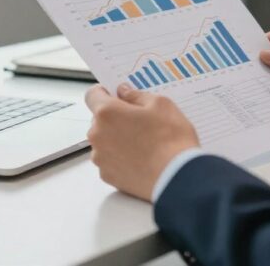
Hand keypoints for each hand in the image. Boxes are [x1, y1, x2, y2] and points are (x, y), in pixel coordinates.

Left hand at [84, 83, 199, 200]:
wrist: (177, 178)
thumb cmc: (171, 140)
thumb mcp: (160, 105)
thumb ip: (137, 95)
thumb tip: (124, 92)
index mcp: (107, 113)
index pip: (92, 95)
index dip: (105, 93)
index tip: (117, 96)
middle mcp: (98, 135)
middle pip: (99, 120)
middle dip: (115, 117)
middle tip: (139, 121)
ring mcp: (101, 158)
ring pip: (104, 141)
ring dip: (117, 138)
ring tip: (143, 143)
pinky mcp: (107, 176)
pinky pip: (109, 160)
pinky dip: (120, 158)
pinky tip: (140, 158)